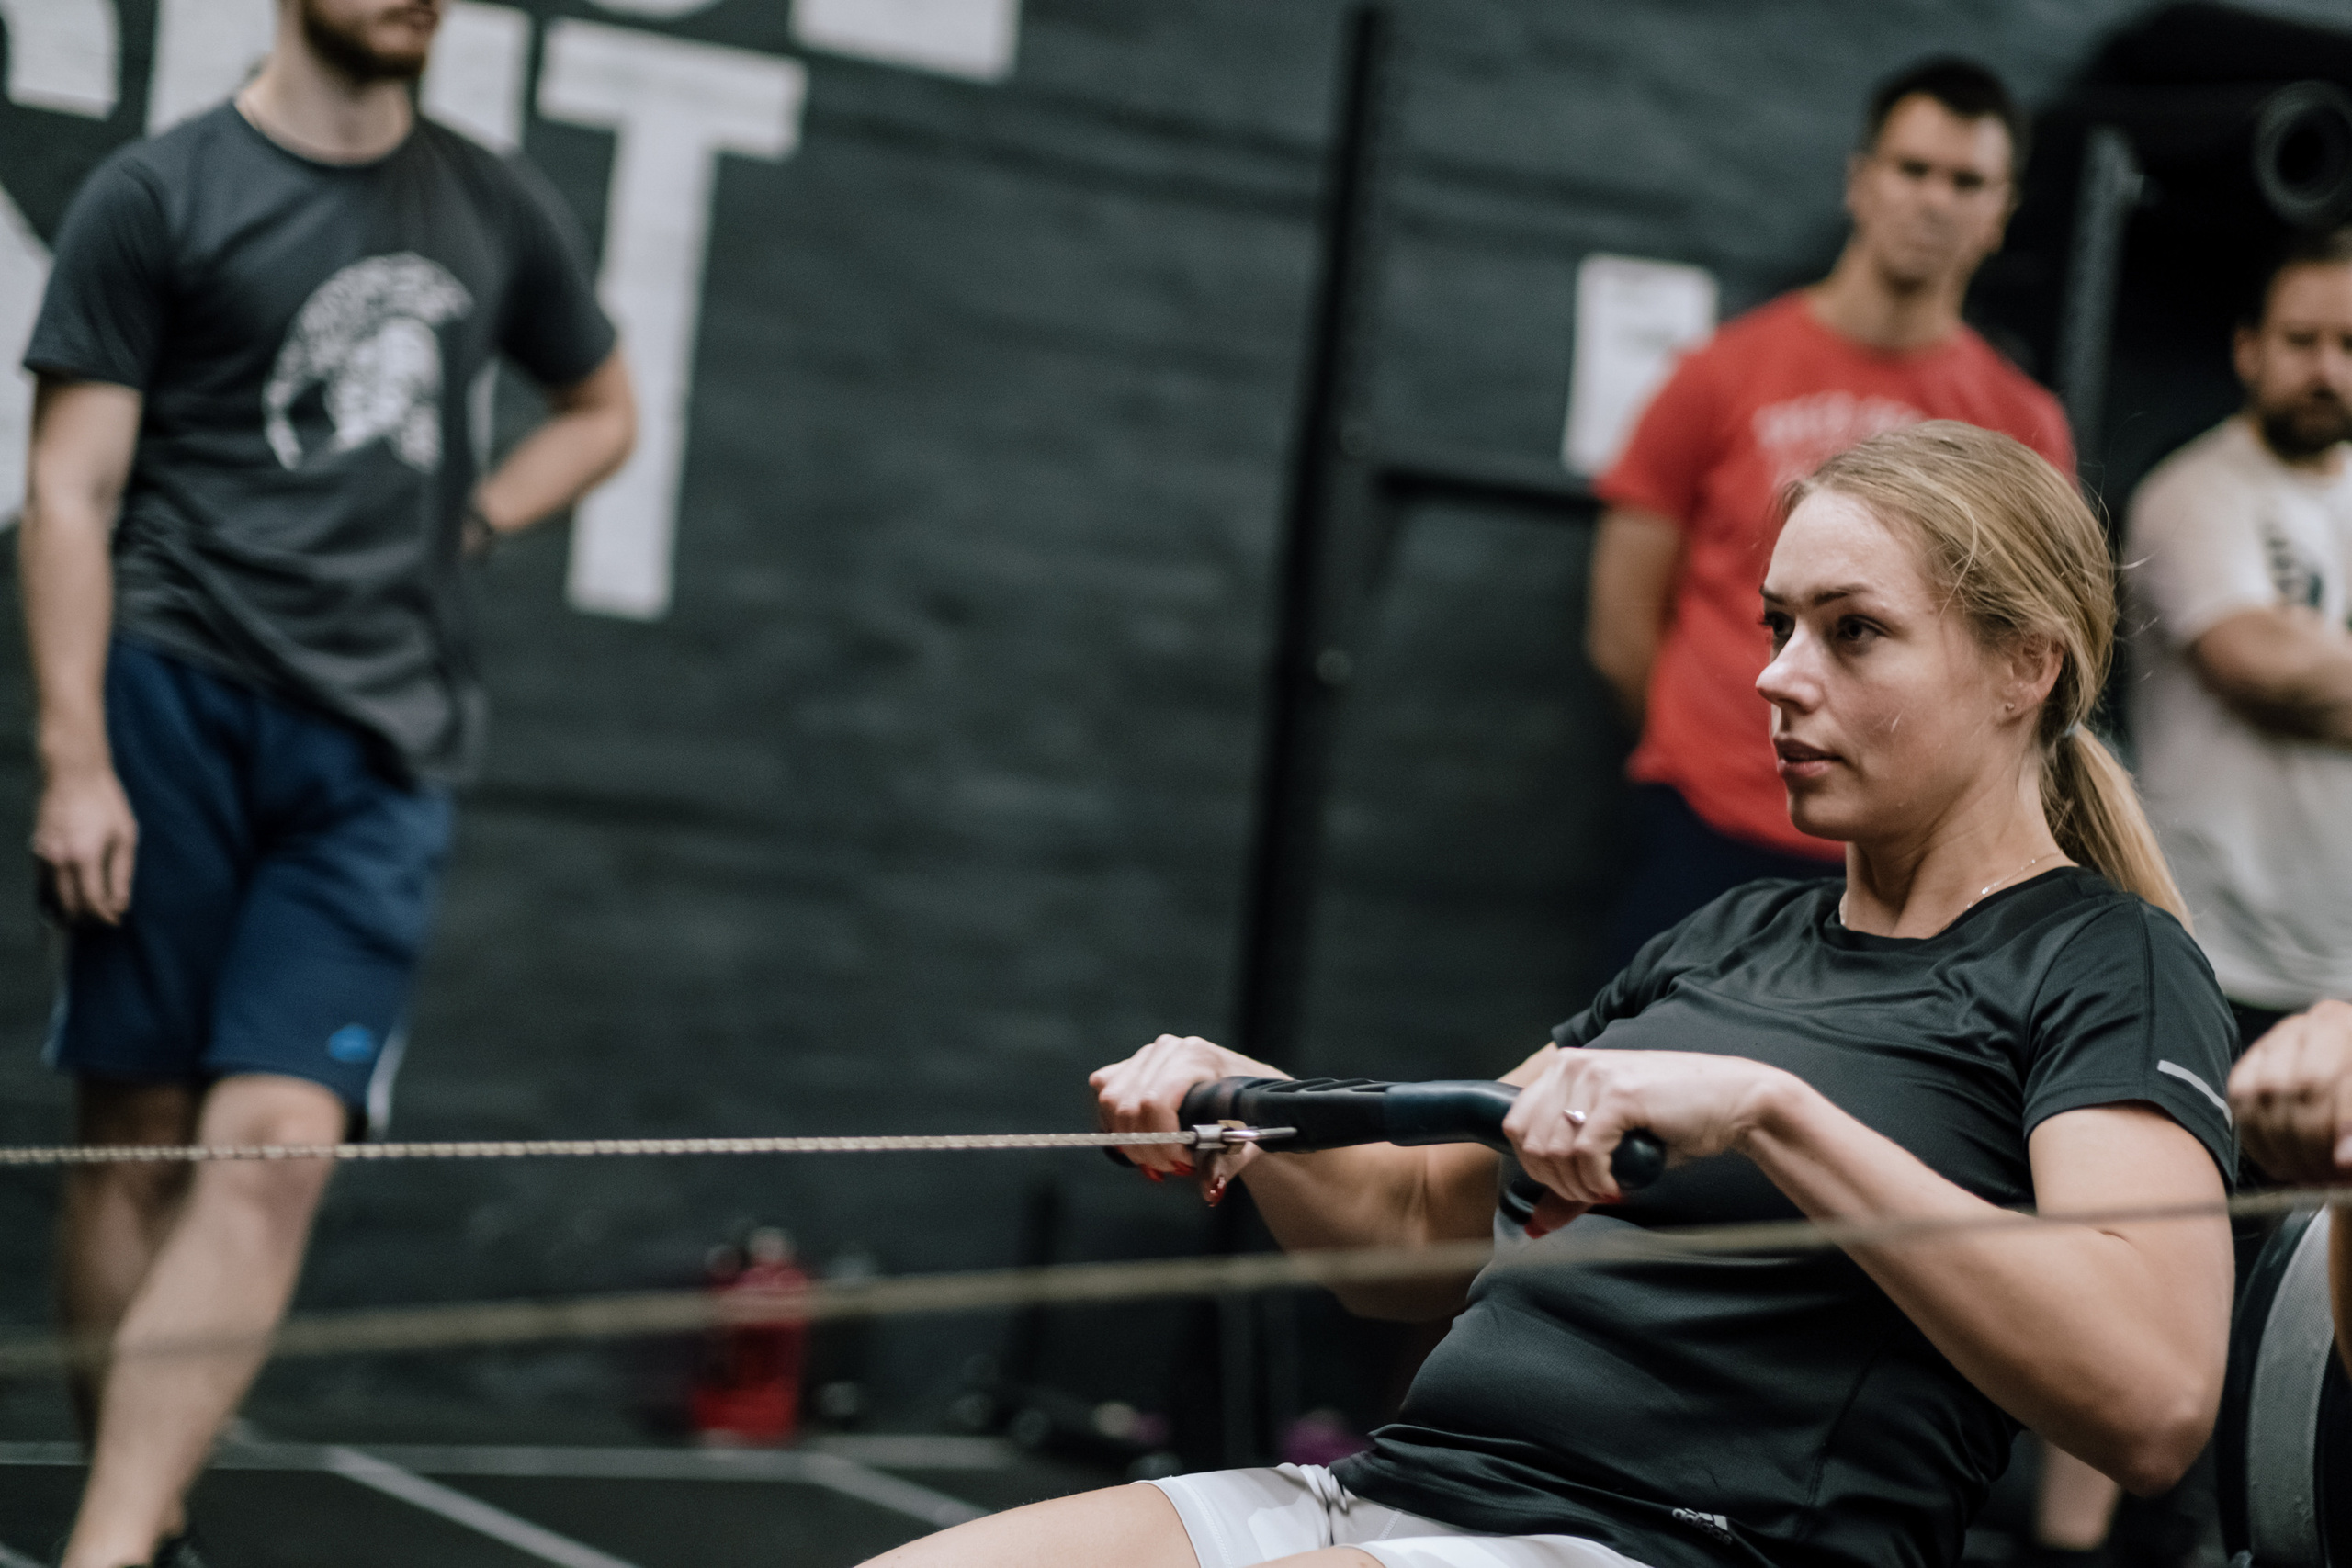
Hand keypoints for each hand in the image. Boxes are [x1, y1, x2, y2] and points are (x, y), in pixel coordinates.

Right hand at [31, 763, 137, 924]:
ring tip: (86, 913)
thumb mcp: (125, 835)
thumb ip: (122, 873)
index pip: (91, 901)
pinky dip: (52, 894)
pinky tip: (66, 896)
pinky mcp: (33, 848)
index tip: (114, 921)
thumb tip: (120, 903)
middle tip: (100, 921)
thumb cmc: (104, 801)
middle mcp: (57, 859)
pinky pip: (39, 882)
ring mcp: (40, 854)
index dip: (103, 917)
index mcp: (84, 856)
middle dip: (85, 919)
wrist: (71, 774)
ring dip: (66, 909)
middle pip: (67, 905)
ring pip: (48, 897)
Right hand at [1089, 1034, 1284, 1196]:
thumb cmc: (1250, 1114)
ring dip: (1127, 1141)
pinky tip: (1139, 1142)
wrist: (1250, 1095)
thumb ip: (1225, 1163)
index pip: (1153, 1101)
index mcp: (1196, 1056)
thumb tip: (1210, 1189)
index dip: (1159, 1141)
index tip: (1181, 1163)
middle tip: (1170, 1168)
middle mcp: (1167, 1049)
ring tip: (1157, 1158)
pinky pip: (1104, 1095)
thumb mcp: (1246, 1139)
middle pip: (1127, 1105)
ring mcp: (1146, 1056)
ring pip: (1110, 1101)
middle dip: (1145, 1148)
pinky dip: (1115, 1126)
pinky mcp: (1130, 1066)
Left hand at [1503, 1047, 1793, 1207]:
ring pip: (1553, 1150)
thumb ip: (1572, 1181)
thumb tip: (1535, 1228)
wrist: (1734, 1102)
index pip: (1515, 1125)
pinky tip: (1618, 1185)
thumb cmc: (1675, 1123)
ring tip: (1607, 1189)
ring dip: (1578, 1186)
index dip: (1535, 1167)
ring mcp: (1595, 1077)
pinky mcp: (1620, 1096)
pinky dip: (1596, 1181)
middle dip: (1555, 1182)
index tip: (1569, 1184)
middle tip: (1591, 1193)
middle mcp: (1573, 1065)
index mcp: (1565, 1067)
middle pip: (1528, 1141)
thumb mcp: (1614, 1147)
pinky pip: (1584, 1152)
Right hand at [2229, 1000, 2351, 1183]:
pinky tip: (2284, 1164)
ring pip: (2256, 1096)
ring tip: (2311, 1174)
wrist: (2347, 1101)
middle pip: (2290, 1088)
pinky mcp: (2247, 1068)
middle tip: (2328, 1177)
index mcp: (2342, 1026)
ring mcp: (2271, 1046)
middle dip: (2309, 1143)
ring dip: (2282, 1147)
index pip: (2321, 1078)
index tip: (2344, 1165)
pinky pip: (2238, 1104)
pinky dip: (2258, 1141)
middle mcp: (2304, 1027)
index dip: (2333, 1124)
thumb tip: (2345, 1157)